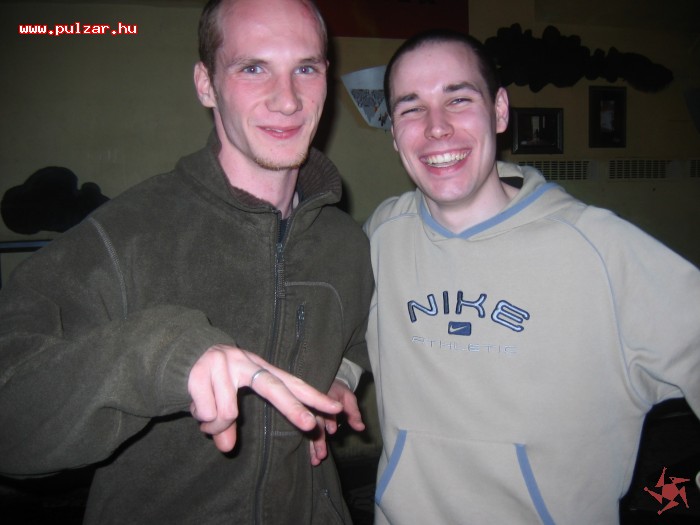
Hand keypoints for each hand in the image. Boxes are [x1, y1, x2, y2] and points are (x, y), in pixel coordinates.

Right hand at [188, 344, 342, 452]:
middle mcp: (246, 363)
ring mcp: (225, 364)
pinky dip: (200, 416)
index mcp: (260, 369)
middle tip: (310, 425)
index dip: (313, 396)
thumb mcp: (228, 401)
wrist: (181, 353)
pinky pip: (207, 412)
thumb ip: (231, 424)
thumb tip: (226, 447)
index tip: (336, 408)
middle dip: (293, 409)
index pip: (291, 383)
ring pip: (227, 413)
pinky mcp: (202, 371)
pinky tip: (197, 405)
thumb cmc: (212, 382)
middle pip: (274, 388)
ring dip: (214, 424)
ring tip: (207, 415)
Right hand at [309, 379, 365, 465]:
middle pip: (315, 424)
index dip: (329, 420)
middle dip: (318, 439)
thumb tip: (360, 428)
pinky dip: (309, 447)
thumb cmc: (337, 390)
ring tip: (316, 460)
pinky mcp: (305, 420)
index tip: (332, 430)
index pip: (326, 410)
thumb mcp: (347, 397)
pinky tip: (311, 458)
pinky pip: (305, 433)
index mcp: (324, 399)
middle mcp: (313, 407)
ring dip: (312, 446)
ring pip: (308, 431)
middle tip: (322, 454)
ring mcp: (308, 415)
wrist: (324, 381)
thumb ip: (353, 412)